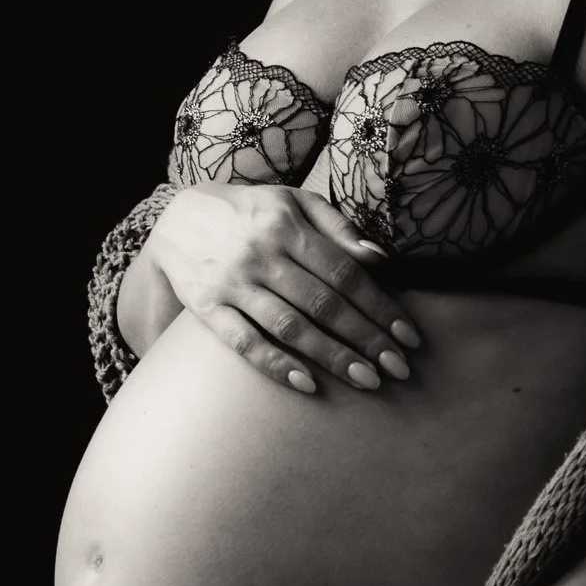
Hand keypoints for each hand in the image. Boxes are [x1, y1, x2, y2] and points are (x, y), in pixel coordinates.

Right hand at [148, 182, 422, 395]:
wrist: (177, 220)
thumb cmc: (251, 212)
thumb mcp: (293, 201)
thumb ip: (337, 227)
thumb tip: (379, 259)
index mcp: (287, 225)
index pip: (344, 273)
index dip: (380, 306)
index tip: (408, 337)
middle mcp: (261, 254)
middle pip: (323, 303)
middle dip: (366, 339)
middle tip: (399, 369)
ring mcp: (232, 283)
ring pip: (290, 326)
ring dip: (332, 356)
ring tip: (367, 380)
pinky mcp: (206, 308)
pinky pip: (243, 342)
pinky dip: (274, 364)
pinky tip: (306, 383)